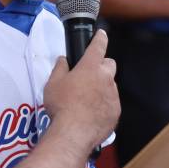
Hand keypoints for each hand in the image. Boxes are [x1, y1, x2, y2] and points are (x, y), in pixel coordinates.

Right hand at [42, 30, 119, 154]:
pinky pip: (111, 102)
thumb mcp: (53, 84)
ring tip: (87, 99)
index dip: (100, 38)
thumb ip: (60, 68)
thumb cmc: (62, 105)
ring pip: (111, 85)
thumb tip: (63, 60)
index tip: (102, 34)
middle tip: (89, 75)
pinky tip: (92, 113)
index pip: (98, 46)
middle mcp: (106, 78)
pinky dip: (104, 104)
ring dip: (102, 87)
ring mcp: (113, 95)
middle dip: (102, 66)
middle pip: (109, 64)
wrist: (74, 132)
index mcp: (90, 67)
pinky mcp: (115, 111)